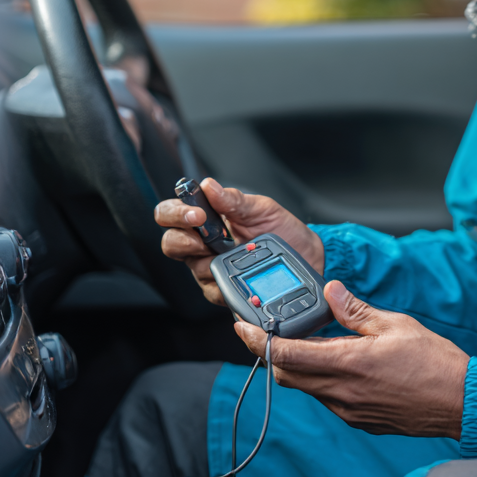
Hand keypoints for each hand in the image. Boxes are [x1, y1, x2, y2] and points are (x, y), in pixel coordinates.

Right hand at [154, 177, 323, 305]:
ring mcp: (211, 269)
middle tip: (203, 240)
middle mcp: (202, 245)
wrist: (305, 253)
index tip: (196, 214)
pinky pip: (214, 291)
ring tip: (234, 255)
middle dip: (182, 241)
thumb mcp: (260, 208)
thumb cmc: (281, 228)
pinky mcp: (224, 290)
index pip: (171, 213)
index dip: (175, 214)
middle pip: (171, 244)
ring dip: (209, 262)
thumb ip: (233, 200)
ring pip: (193, 269)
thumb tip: (208, 186)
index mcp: (206, 219)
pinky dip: (226, 283)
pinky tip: (241, 275)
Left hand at [235, 280, 468, 439]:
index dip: (258, 340)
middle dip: (273, 352)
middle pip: (286, 374)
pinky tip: (339, 363)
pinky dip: (321, 380)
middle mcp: (340, 392)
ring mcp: (348, 410)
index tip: (242, 326)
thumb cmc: (433, 361)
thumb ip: (356, 310)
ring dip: (299, 366)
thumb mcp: (395, 324)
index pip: (286, 354)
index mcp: (346, 363)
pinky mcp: (358, 420)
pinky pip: (327, 399)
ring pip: (306, 387)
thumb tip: (332, 291)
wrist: (459, 401)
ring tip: (310, 342)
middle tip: (271, 330)